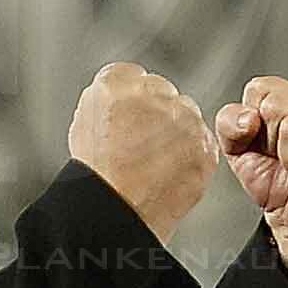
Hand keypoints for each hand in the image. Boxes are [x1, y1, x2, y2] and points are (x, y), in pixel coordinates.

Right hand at [66, 62, 217, 233]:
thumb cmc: (95, 177)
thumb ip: (106, 98)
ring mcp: (183, 118)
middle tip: (140, 146)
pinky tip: (168, 173)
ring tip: (153, 164)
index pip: (132, 77)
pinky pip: (203, 142)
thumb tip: (123, 97)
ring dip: (177, 133)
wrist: (115, 211)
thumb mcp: (83, 123)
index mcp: (116, 83)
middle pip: (163, 93)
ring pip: (187, 115)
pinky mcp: (204, 145)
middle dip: (156, 114)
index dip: (130, 103)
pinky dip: (191, 156)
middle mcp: (153, 94)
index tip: (128, 120)